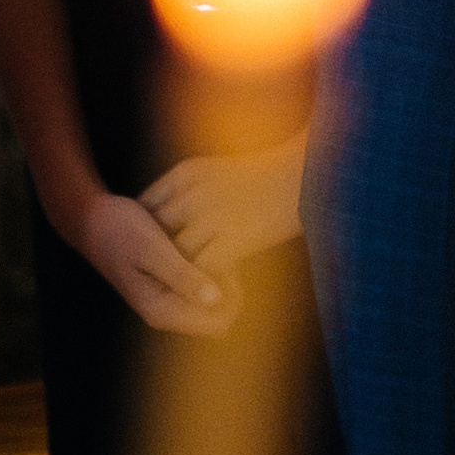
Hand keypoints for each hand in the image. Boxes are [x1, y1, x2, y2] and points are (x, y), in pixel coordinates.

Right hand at [69, 185, 237, 334]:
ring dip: (217, 271)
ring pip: (212, 296)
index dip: (233, 296)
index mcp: (162, 310)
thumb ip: (183, 276)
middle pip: (220, 312)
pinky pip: (200, 281)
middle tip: (216, 247)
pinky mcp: (168, 283)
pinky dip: (207, 263)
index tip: (225, 262)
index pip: (219, 323)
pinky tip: (198, 239)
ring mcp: (168, 298)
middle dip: (227, 283)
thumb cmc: (119, 230)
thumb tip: (217, 301)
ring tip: (206, 240)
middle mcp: (166, 311)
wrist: (93, 218)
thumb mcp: (152, 250)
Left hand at [144, 137, 305, 276]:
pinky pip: (203, 268)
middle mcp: (194, 193)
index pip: (148, 203)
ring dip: (180, 269)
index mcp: (188, 172)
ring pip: (177, 252)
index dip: (148, 226)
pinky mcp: (234, 239)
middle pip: (156, 229)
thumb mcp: (219, 170)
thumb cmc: (268, 174)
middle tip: (162, 270)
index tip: (153, 241)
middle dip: (158, 250)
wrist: (306, 174)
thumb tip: (172, 214)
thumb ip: (193, 188)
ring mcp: (213, 217)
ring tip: (185, 284)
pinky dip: (203, 279)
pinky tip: (210, 284)